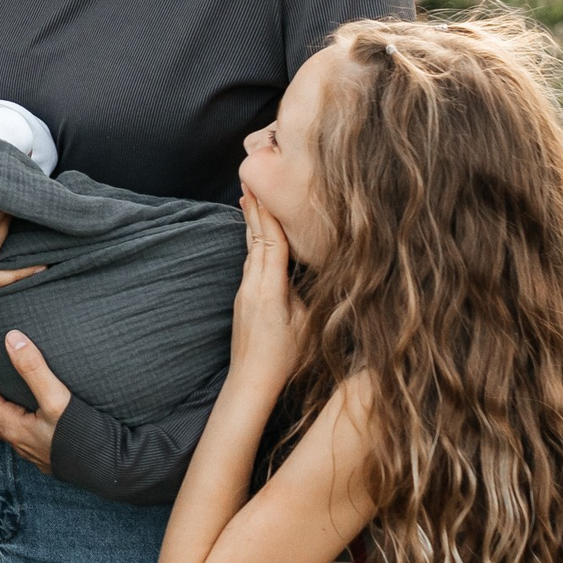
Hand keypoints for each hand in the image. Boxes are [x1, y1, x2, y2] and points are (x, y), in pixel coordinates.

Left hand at [0, 334, 72, 474]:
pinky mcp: (41, 447)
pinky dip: (3, 405)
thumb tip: (11, 339)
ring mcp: (27, 445)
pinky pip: (12, 422)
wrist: (111, 472)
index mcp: (10, 423)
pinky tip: (15, 401)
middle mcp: (13, 436)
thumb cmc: (84, 438)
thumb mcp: (58, 401)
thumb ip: (34, 370)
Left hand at [230, 192, 308, 396]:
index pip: (270, 243)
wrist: (250, 381)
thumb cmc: (284, 358)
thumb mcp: (306, 324)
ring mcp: (244, 292)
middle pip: (254, 239)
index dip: (269, 215)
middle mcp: (251, 285)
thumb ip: (308, 294)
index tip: (264, 190)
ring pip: (250, 250)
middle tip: (249, 182)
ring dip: (251, 224)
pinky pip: (250, 263)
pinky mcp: (243, 300)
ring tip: (249, 199)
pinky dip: (253, 243)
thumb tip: (319, 270)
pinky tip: (256, 238)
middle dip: (254, 210)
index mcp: (269, 288)